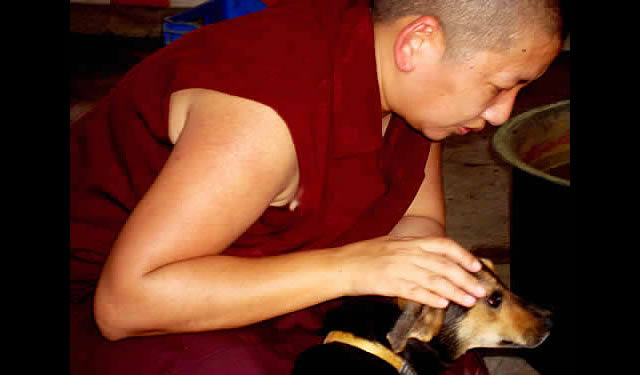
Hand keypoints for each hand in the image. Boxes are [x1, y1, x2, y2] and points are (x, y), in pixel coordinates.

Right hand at [336, 236, 486, 307]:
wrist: (341, 265)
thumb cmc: (364, 255)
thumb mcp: (391, 245)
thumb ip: (412, 250)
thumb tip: (434, 261)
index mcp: (409, 242)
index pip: (444, 245)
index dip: (463, 255)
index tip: (476, 267)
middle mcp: (407, 253)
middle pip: (444, 265)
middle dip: (466, 279)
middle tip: (481, 291)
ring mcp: (399, 268)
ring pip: (434, 280)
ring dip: (455, 292)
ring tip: (469, 301)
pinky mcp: (390, 284)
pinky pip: (415, 291)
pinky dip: (431, 297)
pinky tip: (443, 304)